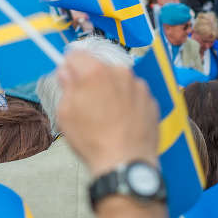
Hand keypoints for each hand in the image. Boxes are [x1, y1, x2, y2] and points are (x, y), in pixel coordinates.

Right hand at [56, 50, 159, 175]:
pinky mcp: (151, 100)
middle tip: (87, 104)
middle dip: (92, 80)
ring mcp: (139, 86)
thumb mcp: (66, 113)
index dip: (69, 67)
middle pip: (100, 67)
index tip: (69, 78)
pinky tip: (122, 122)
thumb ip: (67, 87)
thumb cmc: (92, 140)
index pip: (76, 55)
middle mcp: (120, 73)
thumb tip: (66, 72)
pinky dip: (127, 103)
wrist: (125, 162)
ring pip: (119, 81)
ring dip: (111, 91)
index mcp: (95, 72)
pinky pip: (134, 94)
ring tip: (106, 118)